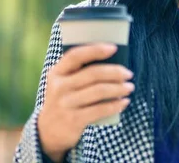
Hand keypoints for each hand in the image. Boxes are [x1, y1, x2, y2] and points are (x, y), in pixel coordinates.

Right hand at [37, 43, 133, 161]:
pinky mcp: (74, 120)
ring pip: (99, 91)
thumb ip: (79, 71)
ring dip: (119, 88)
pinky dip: (115, 105)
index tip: (113, 48)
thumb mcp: (63, 83)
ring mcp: (66, 104)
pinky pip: (100, 109)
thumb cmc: (65, 99)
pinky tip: (124, 102)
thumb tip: (113, 61)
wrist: (49, 130)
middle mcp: (59, 87)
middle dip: (115, 72)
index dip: (95, 50)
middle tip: (128, 74)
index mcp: (56, 73)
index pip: (76, 56)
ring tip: (129, 87)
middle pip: (93, 74)